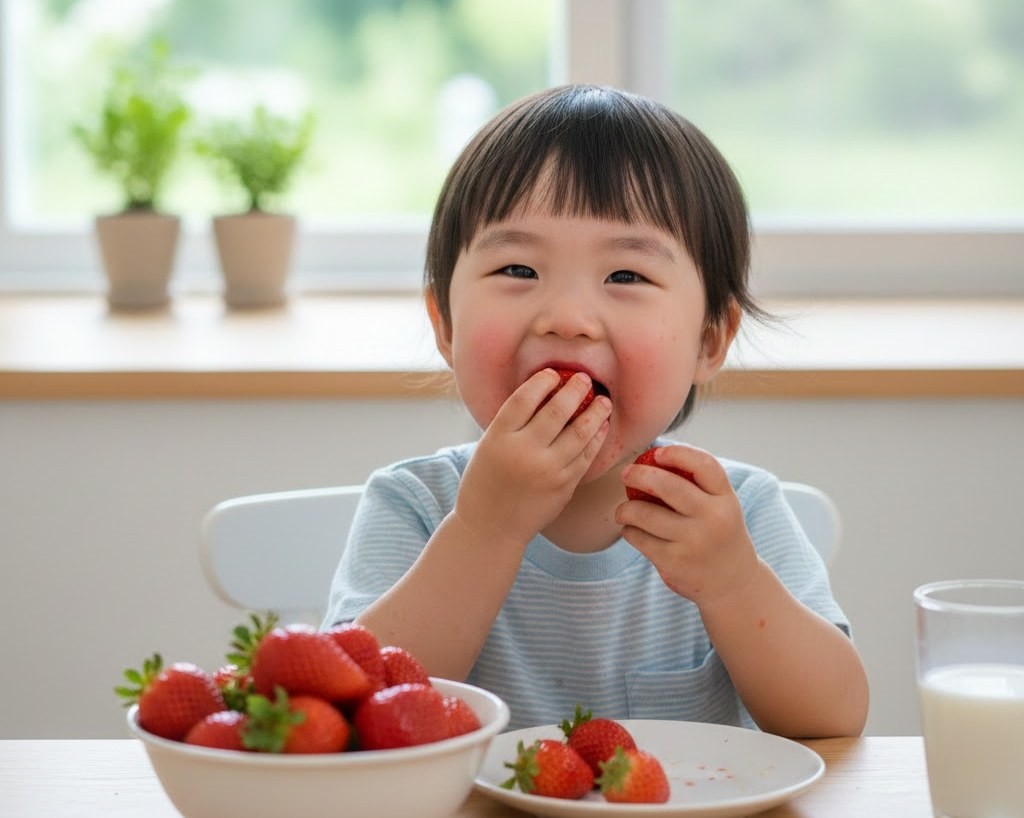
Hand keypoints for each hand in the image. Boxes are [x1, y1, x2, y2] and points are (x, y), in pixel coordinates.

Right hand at [454, 369, 611, 547]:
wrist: (491, 528)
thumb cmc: (486, 482)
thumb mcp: (488, 446)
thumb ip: (513, 424)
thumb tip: (546, 394)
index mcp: (499, 437)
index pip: (525, 399)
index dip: (542, 381)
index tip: (553, 374)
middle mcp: (524, 452)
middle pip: (557, 411)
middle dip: (575, 390)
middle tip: (584, 379)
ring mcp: (547, 470)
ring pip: (579, 432)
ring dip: (596, 412)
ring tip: (604, 401)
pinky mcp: (564, 487)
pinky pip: (586, 456)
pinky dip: (597, 438)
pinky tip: (602, 427)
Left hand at [617, 444, 758, 604]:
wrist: (732, 582)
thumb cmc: (719, 533)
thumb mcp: (722, 507)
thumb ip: (697, 486)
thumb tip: (651, 459)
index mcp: (726, 499)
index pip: (704, 465)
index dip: (678, 453)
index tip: (657, 453)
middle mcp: (712, 518)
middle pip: (667, 486)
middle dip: (639, 475)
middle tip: (626, 474)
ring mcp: (693, 541)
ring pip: (645, 514)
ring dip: (625, 509)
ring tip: (622, 510)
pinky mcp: (674, 561)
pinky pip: (639, 538)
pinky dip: (629, 531)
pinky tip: (631, 530)